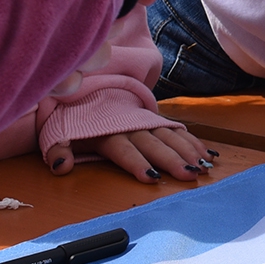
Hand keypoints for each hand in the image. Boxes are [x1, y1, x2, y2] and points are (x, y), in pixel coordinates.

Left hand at [47, 123, 216, 180]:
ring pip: (169, 136)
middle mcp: (130, 125)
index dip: (138, 163)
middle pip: (153, 144)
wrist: (87, 86)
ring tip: (202, 167)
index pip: (125, 150)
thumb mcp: (57, 130)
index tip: (152, 177)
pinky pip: (176, 130)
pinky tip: (207, 155)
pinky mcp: (154, 120)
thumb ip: (58, 148)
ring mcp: (145, 121)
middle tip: (190, 174)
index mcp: (108, 131)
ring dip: (187, 151)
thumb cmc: (73, 115)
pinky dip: (192, 142)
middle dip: (172, 159)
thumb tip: (60, 165)